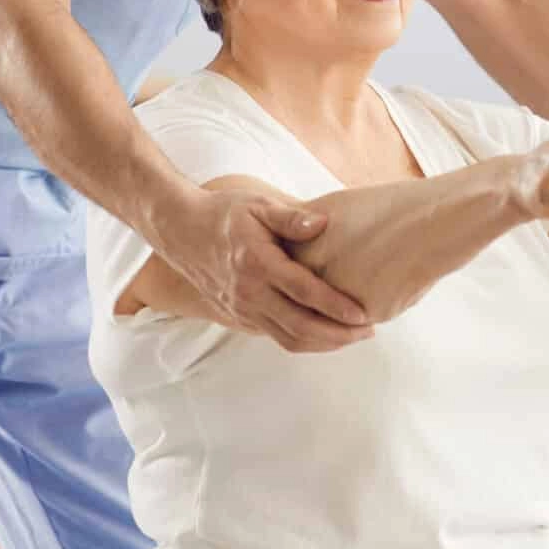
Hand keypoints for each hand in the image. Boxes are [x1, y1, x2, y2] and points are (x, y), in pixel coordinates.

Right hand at [154, 181, 374, 353]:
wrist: (180, 231)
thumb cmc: (223, 213)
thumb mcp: (258, 204)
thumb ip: (291, 216)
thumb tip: (322, 223)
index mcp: (257, 264)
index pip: (303, 292)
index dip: (335, 306)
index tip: (363, 314)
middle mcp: (249, 293)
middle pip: (299, 327)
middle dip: (338, 335)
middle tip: (368, 331)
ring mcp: (241, 310)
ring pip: (287, 339)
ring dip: (322, 343)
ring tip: (352, 336)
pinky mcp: (236, 318)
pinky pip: (273, 337)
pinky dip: (302, 340)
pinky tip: (323, 333)